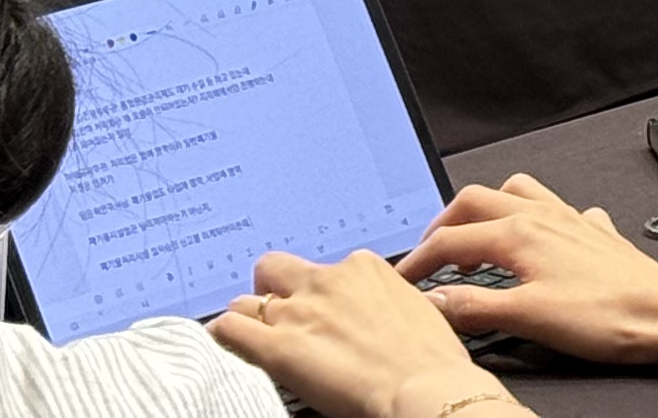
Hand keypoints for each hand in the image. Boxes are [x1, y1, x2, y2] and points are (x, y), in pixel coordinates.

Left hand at [213, 248, 497, 417]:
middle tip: (278, 314)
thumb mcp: (417, 309)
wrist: (424, 388)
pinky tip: (227, 343)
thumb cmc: (432, 360)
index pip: (322, 268)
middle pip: (274, 269)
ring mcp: (299, 313)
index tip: (320, 309)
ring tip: (253, 336)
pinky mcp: (278, 347)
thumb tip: (387, 312)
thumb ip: (387, 301)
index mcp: (363, 268)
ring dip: (248, 317)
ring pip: (247, 300)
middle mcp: (326, 281)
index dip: (316, 292)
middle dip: (270, 289)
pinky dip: (225, 335)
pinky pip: (230, 329)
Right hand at [388, 175, 657, 363]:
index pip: (451, 240)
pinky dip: (530, 218)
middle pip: (475, 202)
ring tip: (474, 242)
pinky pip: (552, 208)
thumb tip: (433, 301)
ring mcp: (568, 218)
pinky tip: (534, 243)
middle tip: (428, 256)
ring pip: (513, 193)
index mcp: (519, 232)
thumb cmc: (605, 316)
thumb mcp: (528, 318)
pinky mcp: (591, 231)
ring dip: (485, 211)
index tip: (401, 280)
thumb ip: (475, 307)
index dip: (419, 261)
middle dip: (444, 224)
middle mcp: (541, 215)